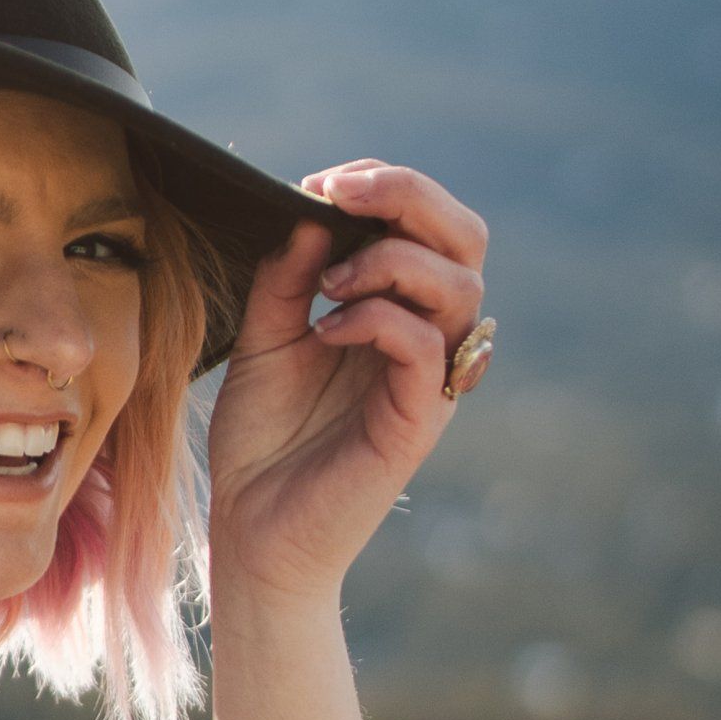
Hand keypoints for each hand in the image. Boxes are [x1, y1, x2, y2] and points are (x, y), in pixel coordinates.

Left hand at [204, 160, 487, 607]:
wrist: (253, 534)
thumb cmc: (263, 445)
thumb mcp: (263, 344)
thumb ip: (287, 281)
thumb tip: (311, 214)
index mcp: (399, 313)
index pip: (430, 228)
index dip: (390, 189)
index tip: (322, 184)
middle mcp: (426, 340)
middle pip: (467, 239)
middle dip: (410, 196)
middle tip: (343, 194)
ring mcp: (426, 381)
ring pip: (459, 285)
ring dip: (390, 260)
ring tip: (327, 285)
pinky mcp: (415, 422)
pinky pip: (426, 346)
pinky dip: (379, 318)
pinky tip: (327, 330)